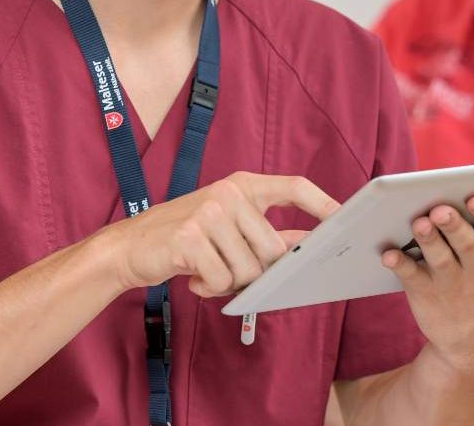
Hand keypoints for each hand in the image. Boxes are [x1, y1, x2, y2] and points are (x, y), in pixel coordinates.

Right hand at [97, 172, 339, 296]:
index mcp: (242, 185)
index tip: (343, 217)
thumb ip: (263, 233)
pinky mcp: (190, 238)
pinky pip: (221, 280)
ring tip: (205, 270)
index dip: (322, 203)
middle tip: (226, 268)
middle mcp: (228, 193)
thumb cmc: (184, 238)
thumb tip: (303, 243)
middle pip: (274, 249)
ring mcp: (209, 213)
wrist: (130, 246)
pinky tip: (192, 277)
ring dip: (229, 281)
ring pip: (249, 270)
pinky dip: (209, 288)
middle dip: (255, 271)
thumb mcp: (226, 226)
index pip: (293, 187)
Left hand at [381, 196, 473, 377]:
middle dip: (454, 224)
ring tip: (419, 223)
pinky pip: (411, 277)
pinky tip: (388, 254)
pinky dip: (399, 265)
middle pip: (466, 242)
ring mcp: (451, 283)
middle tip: (441, 210)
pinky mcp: (425, 293)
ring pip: (439, 258)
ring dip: (428, 240)